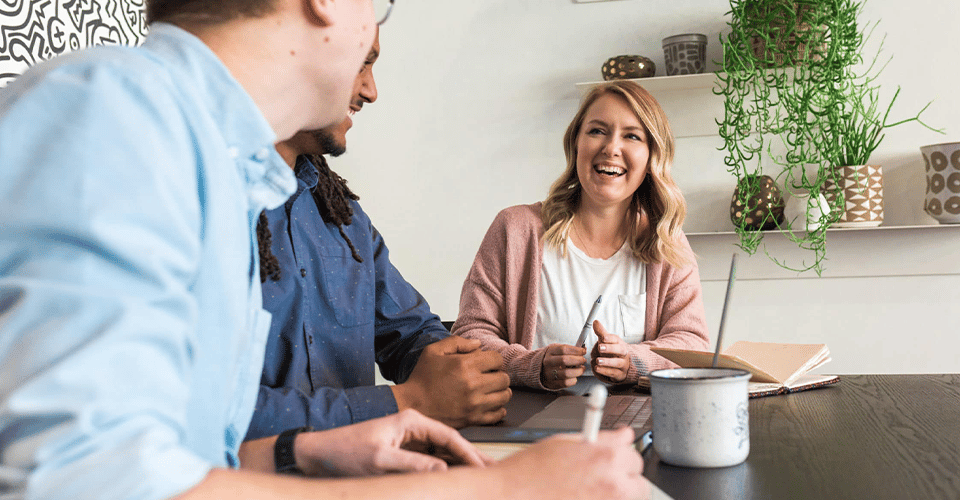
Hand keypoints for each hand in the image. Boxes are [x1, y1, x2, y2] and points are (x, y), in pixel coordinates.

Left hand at [294, 409, 491, 476]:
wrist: (319, 453)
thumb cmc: (346, 452)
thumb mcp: (380, 460)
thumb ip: (413, 463)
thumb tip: (444, 469)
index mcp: (411, 421)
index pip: (449, 436)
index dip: (469, 453)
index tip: (484, 469)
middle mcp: (413, 427)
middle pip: (451, 443)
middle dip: (472, 457)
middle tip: (495, 471)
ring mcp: (408, 439)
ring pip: (443, 452)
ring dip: (461, 464)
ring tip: (482, 476)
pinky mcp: (402, 451)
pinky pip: (430, 459)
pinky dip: (445, 468)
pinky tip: (455, 478)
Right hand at [393, 336, 510, 427]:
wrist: (411, 404)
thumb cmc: (421, 378)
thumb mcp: (433, 351)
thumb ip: (457, 343)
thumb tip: (478, 344)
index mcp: (465, 365)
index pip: (497, 359)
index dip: (494, 359)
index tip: (487, 363)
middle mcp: (473, 385)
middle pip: (504, 378)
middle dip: (499, 374)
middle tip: (489, 376)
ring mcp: (475, 404)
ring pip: (505, 396)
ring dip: (500, 391)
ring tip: (490, 389)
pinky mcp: (473, 419)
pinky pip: (498, 414)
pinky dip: (498, 409)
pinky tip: (489, 403)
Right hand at [496, 427, 648, 499]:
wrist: (509, 496)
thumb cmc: (530, 469)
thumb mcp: (564, 442)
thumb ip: (600, 439)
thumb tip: (624, 436)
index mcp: (605, 454)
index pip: (632, 448)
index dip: (621, 449)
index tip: (616, 451)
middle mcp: (612, 481)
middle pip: (639, 478)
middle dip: (625, 474)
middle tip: (602, 474)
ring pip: (631, 496)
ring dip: (619, 492)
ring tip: (591, 488)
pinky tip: (582, 496)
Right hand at [540, 343, 586, 389]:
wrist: (539, 369)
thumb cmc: (552, 358)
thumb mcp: (556, 350)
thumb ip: (569, 349)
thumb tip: (583, 349)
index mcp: (550, 352)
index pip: (564, 349)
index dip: (576, 350)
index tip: (583, 351)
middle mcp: (548, 362)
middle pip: (565, 360)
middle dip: (578, 360)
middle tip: (583, 360)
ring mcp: (549, 374)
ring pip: (566, 373)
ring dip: (578, 371)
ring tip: (581, 369)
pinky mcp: (552, 383)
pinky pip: (565, 383)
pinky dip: (573, 380)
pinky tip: (574, 376)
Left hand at [590, 320, 630, 383]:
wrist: (624, 365)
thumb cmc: (613, 351)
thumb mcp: (607, 341)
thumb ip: (601, 332)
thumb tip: (595, 322)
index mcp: (619, 343)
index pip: (616, 339)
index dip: (609, 338)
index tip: (603, 337)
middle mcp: (623, 354)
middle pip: (620, 350)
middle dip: (610, 349)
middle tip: (600, 348)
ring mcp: (623, 364)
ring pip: (617, 363)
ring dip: (607, 362)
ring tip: (597, 361)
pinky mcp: (619, 374)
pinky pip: (613, 373)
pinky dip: (604, 371)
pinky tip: (597, 369)